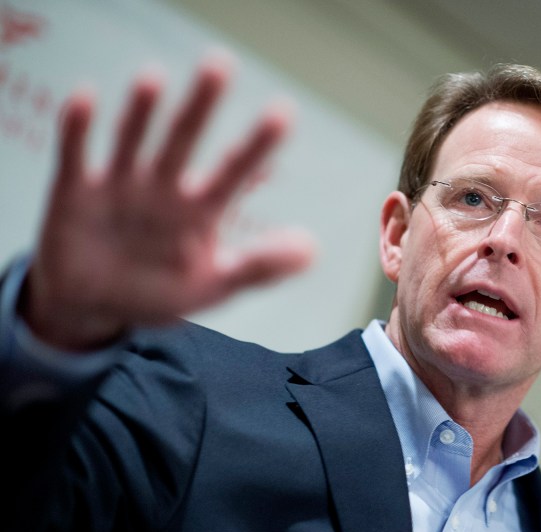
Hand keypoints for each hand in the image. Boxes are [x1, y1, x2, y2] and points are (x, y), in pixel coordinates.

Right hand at [22, 53, 314, 349]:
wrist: (92, 308)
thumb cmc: (158, 292)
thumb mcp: (213, 285)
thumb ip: (259, 267)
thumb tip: (313, 249)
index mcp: (200, 209)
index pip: (235, 171)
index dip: (257, 145)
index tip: (283, 112)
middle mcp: (163, 188)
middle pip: (184, 140)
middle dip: (201, 105)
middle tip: (220, 63)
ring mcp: (119, 186)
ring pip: (133, 141)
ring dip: (142, 112)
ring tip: (153, 77)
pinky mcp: (75, 193)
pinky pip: (75, 156)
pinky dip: (78, 129)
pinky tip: (85, 97)